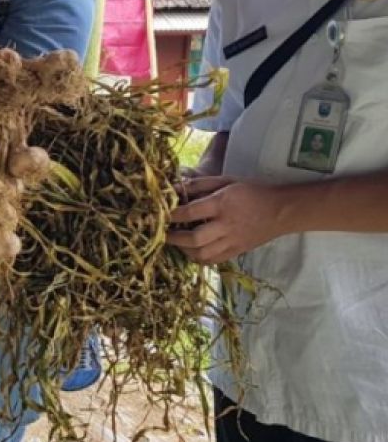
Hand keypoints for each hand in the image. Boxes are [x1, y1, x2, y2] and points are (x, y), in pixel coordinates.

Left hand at [167, 177, 286, 264]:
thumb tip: (175, 188)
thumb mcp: (226, 181)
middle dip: (174, 238)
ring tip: (175, 242)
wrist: (282, 210)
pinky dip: (198, 258)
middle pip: (194, 239)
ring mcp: (232, 241)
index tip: (158, 214)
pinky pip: (213, 261)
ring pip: (202, 254)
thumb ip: (200, 184)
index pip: (190, 212)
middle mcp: (226, 225)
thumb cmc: (252, 191)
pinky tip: (191, 251)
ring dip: (184, 250)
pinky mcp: (237, 251)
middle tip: (162, 233)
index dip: (171, 215)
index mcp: (222, 204)